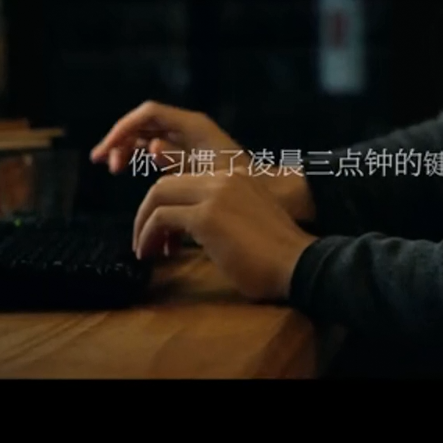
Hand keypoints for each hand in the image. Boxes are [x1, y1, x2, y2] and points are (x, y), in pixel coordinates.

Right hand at [91, 101, 314, 220]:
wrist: (275, 196)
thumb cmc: (246, 185)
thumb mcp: (210, 176)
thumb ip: (179, 161)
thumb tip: (151, 148)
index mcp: (195, 126)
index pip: (148, 114)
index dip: (123, 129)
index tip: (108, 152)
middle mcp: (191, 129)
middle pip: (145, 123)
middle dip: (122, 139)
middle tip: (106, 163)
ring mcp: (191, 142)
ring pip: (149, 137)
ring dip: (130, 150)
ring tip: (118, 169)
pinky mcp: (192, 159)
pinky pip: (160, 151)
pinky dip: (144, 161)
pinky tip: (135, 174)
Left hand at [134, 170, 317, 300]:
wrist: (299, 264)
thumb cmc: (277, 257)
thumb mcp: (245, 224)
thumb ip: (219, 217)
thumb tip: (186, 231)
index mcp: (234, 178)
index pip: (186, 181)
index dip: (167, 207)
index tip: (166, 237)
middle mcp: (223, 177)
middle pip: (166, 185)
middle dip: (147, 213)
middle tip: (146, 242)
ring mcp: (214, 194)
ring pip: (158, 196)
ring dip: (144, 225)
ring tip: (145, 251)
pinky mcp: (205, 216)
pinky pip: (161, 218)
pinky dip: (149, 236)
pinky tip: (153, 254)